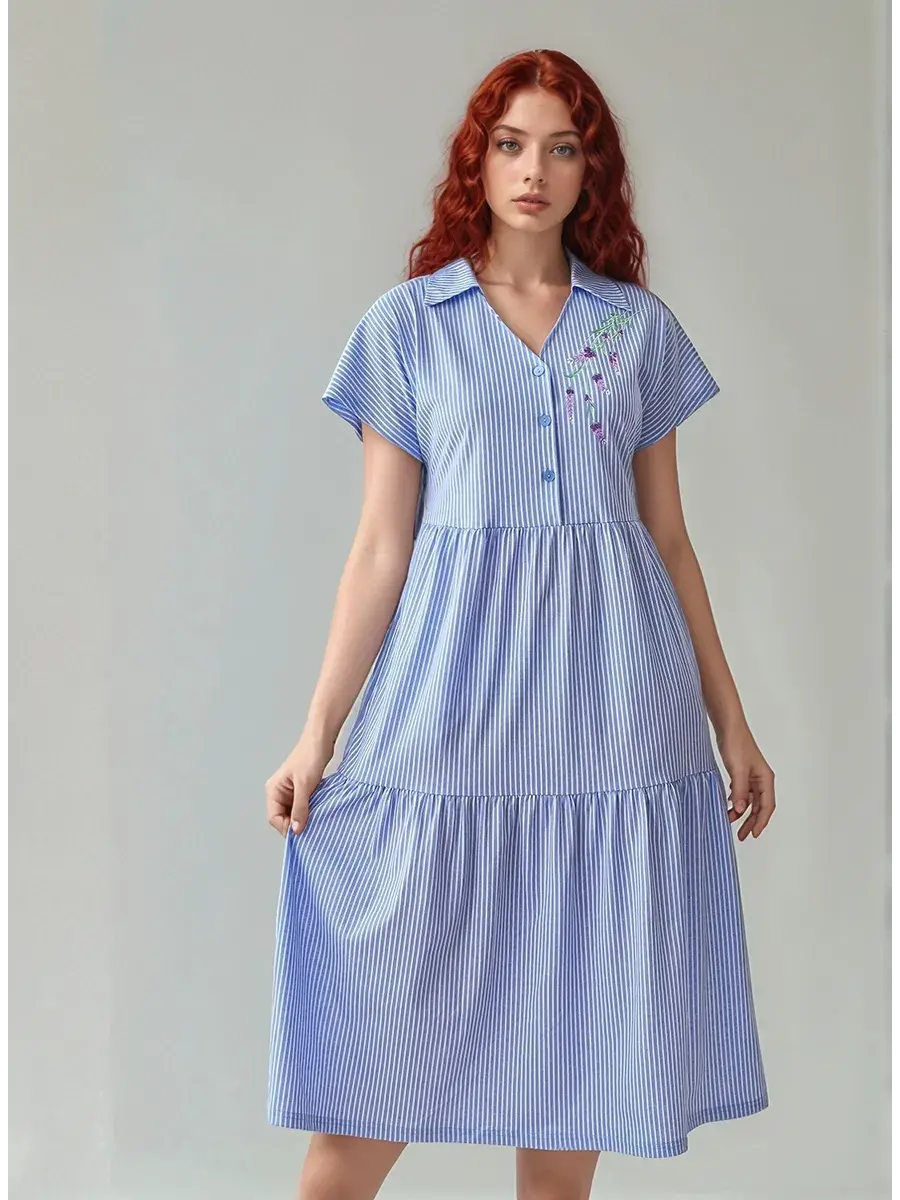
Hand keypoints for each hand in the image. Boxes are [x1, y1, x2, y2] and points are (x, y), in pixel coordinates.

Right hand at [265, 728, 335, 837]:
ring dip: (304, 818)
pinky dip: (310, 810)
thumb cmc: (310, 756)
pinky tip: (319, 812)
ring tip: (316, 821)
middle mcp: (279, 792)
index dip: (287, 827)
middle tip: (311, 829)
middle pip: (283, 817)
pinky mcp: (302, 789)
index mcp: (274, 790)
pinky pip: (303, 805)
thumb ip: (300, 808)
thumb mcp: (305, 785)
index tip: (303, 834)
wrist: (321, 739)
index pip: (274, 818)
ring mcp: (291, 791)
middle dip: (296, 824)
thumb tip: (297, 830)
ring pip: (294, 812)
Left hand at [716, 723, 775, 840]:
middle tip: (741, 835)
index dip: (761, 822)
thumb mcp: (737, 769)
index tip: (753, 834)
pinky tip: (728, 805)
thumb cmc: (736, 743)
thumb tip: (741, 810)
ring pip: (750, 800)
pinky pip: (742, 792)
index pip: (767, 806)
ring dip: (741, 812)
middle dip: (751, 821)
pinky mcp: (741, 773)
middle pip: (759, 806)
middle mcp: (761, 779)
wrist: (728, 726)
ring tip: (729, 820)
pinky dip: (736, 801)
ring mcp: (751, 776)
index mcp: (765, 779)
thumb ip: (740, 791)